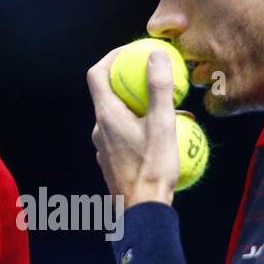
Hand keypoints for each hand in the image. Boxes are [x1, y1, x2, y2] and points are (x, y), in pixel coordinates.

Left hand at [87, 46, 178, 207]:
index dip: (112, 57)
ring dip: (138, 106)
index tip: (133, 52)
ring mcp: (103, 147)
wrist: (142, 211)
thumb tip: (156, 54)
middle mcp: (99, 129)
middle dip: (129, 80)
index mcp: (106, 115)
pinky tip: (163, 135)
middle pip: (108, 93)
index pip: (97, 73)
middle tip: (153, 75)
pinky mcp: (112, 162)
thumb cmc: (152, 168)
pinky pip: (124, 136)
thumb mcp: (162, 124)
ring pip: (118, 116)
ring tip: (166, 107)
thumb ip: (159, 88)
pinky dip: (139, 127)